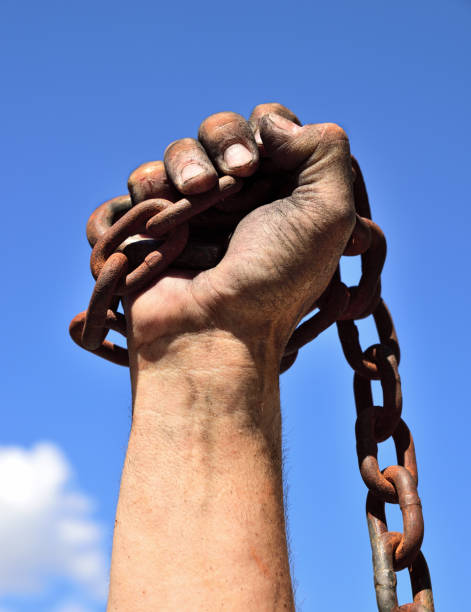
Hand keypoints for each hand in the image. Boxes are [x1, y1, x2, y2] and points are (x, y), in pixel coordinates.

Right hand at [124, 103, 355, 366]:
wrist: (213, 331)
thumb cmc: (274, 278)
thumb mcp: (327, 214)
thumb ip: (324, 149)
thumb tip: (271, 124)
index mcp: (282, 192)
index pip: (269, 126)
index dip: (263, 131)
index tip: (261, 165)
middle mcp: (239, 199)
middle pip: (221, 130)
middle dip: (223, 140)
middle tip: (233, 177)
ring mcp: (194, 212)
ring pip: (179, 151)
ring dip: (184, 163)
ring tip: (194, 195)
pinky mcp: (153, 226)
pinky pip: (142, 183)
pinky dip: (149, 189)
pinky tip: (160, 216)